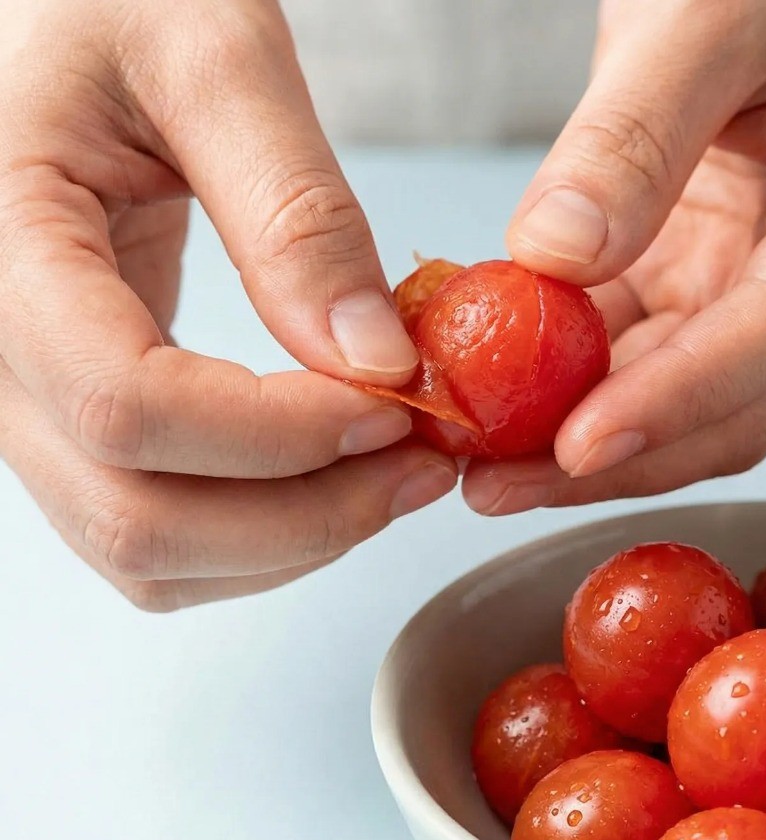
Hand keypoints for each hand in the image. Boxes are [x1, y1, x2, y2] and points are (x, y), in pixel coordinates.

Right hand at [0, 0, 454, 609]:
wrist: (55, 28)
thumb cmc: (111, 3)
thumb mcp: (210, 52)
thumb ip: (296, 211)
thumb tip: (379, 363)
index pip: (126, 403)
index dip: (277, 434)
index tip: (396, 406)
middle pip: (136, 518)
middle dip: (305, 516)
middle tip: (421, 468)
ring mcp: (31, 404)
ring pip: (149, 553)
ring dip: (292, 541)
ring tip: (395, 476)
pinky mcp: (81, 421)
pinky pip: (162, 536)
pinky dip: (262, 538)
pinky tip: (335, 478)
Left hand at [463, 0, 765, 514]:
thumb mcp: (699, 14)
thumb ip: (631, 137)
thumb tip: (556, 258)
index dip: (681, 402)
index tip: (578, 445)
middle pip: (742, 405)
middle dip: (621, 457)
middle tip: (501, 485)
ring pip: (691, 411)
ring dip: (588, 447)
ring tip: (487, 467)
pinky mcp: (717, 298)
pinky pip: (646, 369)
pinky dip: (575, 395)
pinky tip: (505, 409)